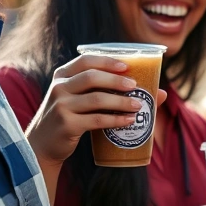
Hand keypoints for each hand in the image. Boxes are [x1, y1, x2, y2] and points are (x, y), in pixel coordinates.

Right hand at [27, 55, 167, 166]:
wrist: (43, 144)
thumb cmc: (72, 117)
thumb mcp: (83, 100)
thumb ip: (112, 92)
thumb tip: (161, 93)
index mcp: (63, 76)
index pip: (86, 60)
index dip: (108, 61)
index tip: (128, 66)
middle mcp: (59, 87)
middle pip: (91, 77)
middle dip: (117, 80)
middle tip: (136, 87)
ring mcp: (61, 106)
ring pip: (96, 99)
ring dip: (121, 102)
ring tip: (139, 106)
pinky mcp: (66, 125)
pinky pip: (96, 120)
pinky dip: (116, 120)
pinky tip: (129, 120)